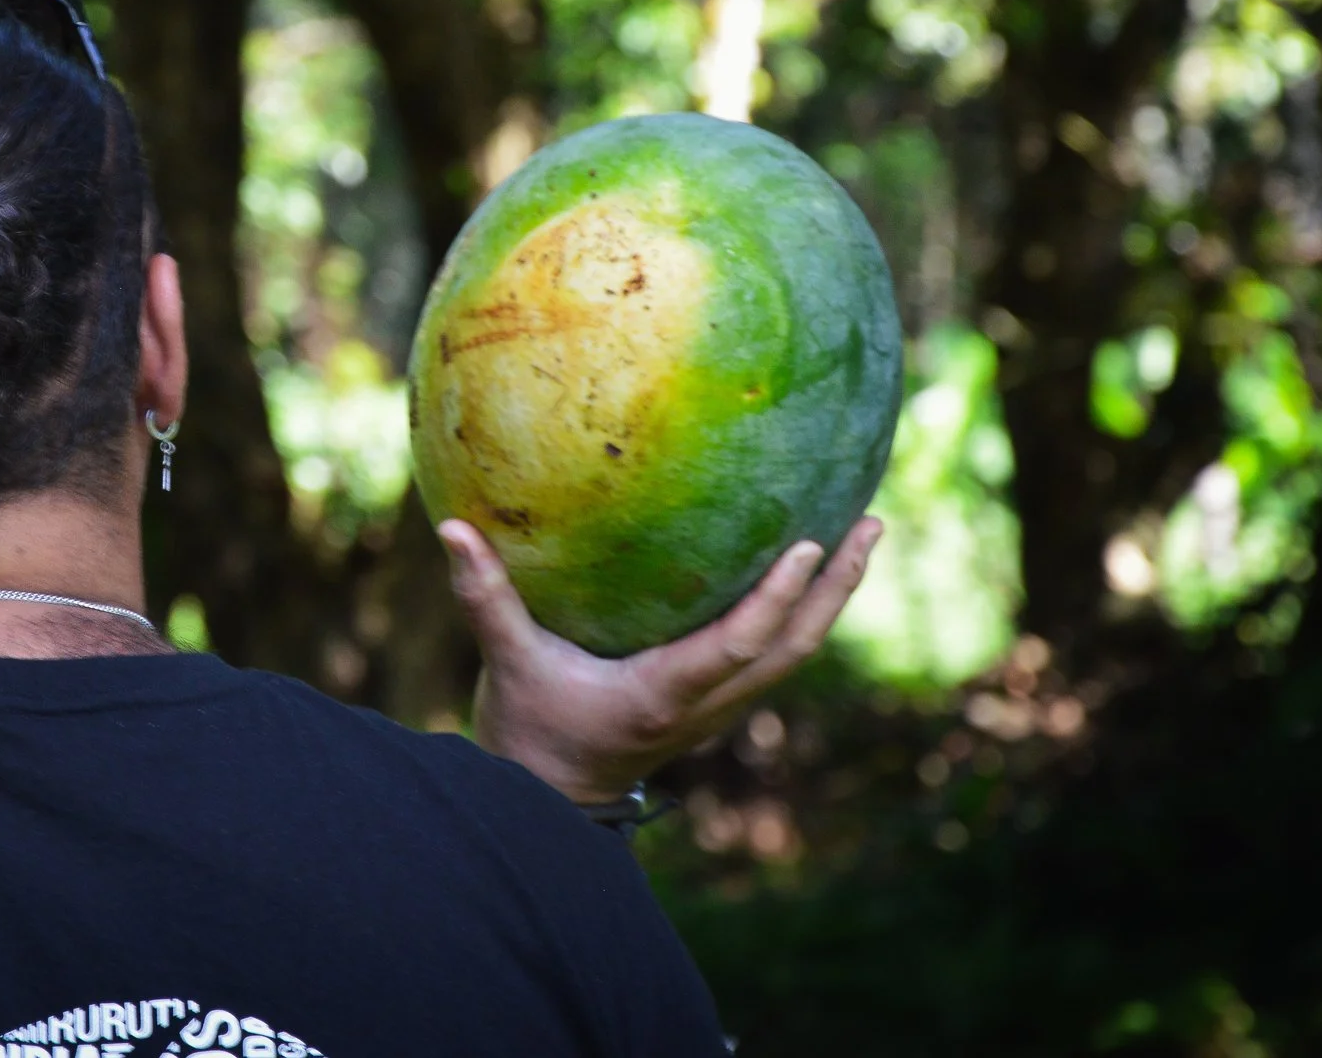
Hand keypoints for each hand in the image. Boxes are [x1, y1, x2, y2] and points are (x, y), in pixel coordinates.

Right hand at [441, 515, 884, 803]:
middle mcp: (706, 705)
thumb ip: (486, 596)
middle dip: (838, 587)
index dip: (779, 596)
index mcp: (664, 694)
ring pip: (796, 653)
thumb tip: (452, 526)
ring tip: (864, 530)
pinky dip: (803, 610)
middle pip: (794, 648)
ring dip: (833, 597)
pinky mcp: (716, 703)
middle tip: (869, 521)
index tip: (810, 543)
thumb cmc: (530, 730)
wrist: (550, 801)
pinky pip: (776, 653)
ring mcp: (718, 709)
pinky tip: (813, 565)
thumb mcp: (507, 662)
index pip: (740, 644)